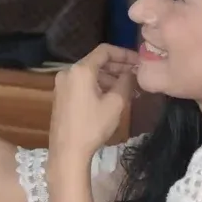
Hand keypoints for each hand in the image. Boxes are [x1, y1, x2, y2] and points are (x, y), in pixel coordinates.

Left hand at [49, 44, 138, 159]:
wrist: (68, 151)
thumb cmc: (93, 126)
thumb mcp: (115, 103)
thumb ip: (126, 82)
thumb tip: (133, 71)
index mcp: (80, 70)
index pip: (104, 51)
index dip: (124, 53)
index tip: (139, 62)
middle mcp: (68, 72)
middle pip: (96, 62)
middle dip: (118, 67)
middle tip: (137, 75)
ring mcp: (62, 84)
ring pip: (90, 74)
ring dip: (110, 78)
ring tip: (129, 89)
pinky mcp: (61, 96)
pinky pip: (82, 84)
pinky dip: (98, 86)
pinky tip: (113, 96)